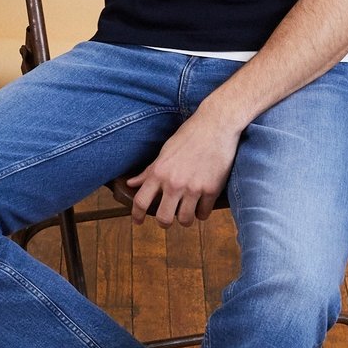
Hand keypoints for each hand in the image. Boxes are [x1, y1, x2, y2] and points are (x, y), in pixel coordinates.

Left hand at [127, 110, 241, 227]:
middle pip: (163, 218)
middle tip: (167, 219)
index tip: (138, 221)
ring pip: (185, 220)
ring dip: (185, 219)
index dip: (136, 215)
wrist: (216, 125)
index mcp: (159, 172)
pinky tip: (201, 205)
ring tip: (187, 212)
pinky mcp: (212, 189)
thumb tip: (131, 183)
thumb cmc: (189, 136)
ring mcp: (194, 187)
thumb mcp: (164, 152)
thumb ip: (149, 171)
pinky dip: (201, 212)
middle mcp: (174, 183)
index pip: (141, 201)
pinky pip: (204, 214)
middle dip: (164, 222)